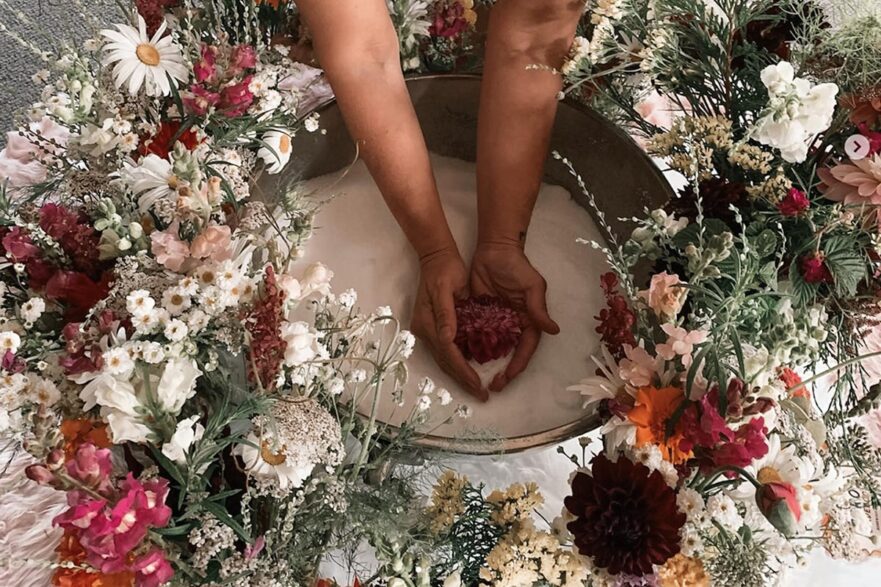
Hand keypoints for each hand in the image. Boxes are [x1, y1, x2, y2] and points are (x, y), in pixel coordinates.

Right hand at [411, 247, 484, 400]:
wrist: (436, 257)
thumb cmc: (445, 270)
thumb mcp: (447, 288)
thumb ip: (447, 314)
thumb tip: (448, 338)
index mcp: (428, 323)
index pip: (448, 354)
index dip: (464, 371)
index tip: (478, 384)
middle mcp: (424, 330)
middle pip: (445, 361)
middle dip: (463, 379)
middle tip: (481, 395)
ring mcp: (426, 330)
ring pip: (444, 359)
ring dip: (460, 374)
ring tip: (476, 388)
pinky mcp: (433, 327)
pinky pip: (446, 350)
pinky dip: (457, 361)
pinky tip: (470, 369)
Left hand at [470, 241, 559, 391]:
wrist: (494, 249)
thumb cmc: (516, 265)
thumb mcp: (531, 286)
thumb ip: (538, 308)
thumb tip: (553, 330)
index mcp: (528, 321)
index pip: (525, 349)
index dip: (516, 366)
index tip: (506, 378)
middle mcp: (513, 325)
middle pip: (509, 355)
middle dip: (502, 372)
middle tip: (490, 386)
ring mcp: (496, 322)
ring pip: (492, 350)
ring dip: (486, 365)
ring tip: (475, 378)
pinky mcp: (480, 316)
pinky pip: (476, 336)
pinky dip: (471, 348)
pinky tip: (463, 360)